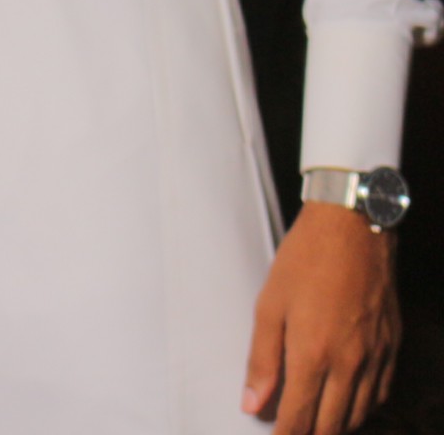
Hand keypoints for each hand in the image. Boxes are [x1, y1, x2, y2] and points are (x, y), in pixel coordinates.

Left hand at [242, 201, 397, 433]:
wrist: (353, 230)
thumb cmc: (303, 262)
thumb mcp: (268, 306)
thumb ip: (261, 359)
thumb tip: (252, 405)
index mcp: (314, 353)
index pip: (300, 417)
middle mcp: (350, 363)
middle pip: (332, 424)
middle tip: (293, 434)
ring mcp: (376, 356)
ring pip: (359, 413)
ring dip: (336, 425)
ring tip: (315, 424)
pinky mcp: (391, 346)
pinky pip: (380, 393)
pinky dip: (362, 406)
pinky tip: (347, 403)